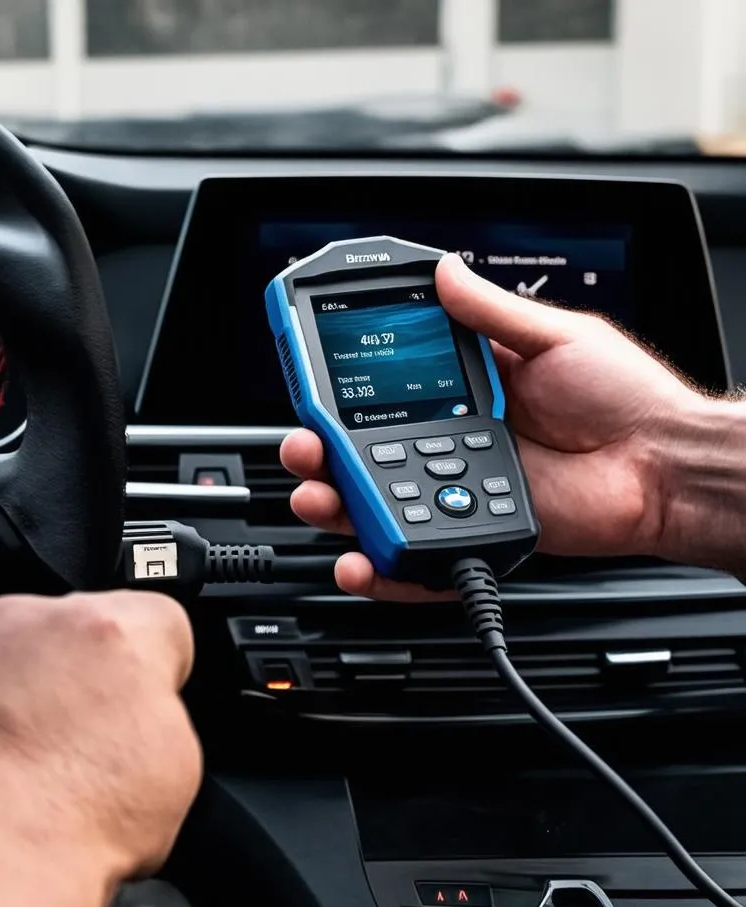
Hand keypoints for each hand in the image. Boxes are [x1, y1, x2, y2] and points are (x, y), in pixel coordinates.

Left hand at [0, 591, 201, 906]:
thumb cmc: (68, 819)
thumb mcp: (174, 770)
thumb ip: (157, 717)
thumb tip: (134, 727)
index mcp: (110, 630)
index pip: (154, 622)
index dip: (151, 672)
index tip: (137, 713)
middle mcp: (29, 616)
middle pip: (62, 637)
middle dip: (65, 687)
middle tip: (65, 761)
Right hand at [282, 252, 704, 598]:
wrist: (664, 465)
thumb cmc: (626, 398)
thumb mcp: (556, 337)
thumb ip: (492, 313)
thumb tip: (445, 272)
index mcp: (463, 393)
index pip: (383, 391)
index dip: (340, 392)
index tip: (309, 385)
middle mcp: (451, 444)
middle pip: (364, 457)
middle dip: (321, 457)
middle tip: (306, 451)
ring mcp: (459, 492)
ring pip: (379, 509)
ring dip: (338, 509)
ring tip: (323, 501)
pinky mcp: (474, 534)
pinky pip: (419, 562)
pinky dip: (385, 570)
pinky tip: (361, 563)